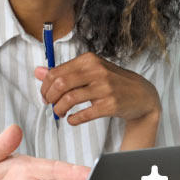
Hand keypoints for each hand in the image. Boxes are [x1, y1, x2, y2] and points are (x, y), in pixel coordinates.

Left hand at [35, 52, 159, 125]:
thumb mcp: (89, 71)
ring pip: (69, 99)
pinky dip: (73, 119)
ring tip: (59, 113)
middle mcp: (97, 71)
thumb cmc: (111, 81)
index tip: (45, 95)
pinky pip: (84, 114)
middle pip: (59, 84)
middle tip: (50, 104)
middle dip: (49, 97)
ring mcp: (105, 88)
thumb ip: (63, 71)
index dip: (44, 86)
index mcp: (88, 60)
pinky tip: (71, 119)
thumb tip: (37, 72)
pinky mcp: (111, 104)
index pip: (55, 72)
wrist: (142, 94)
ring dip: (59, 109)